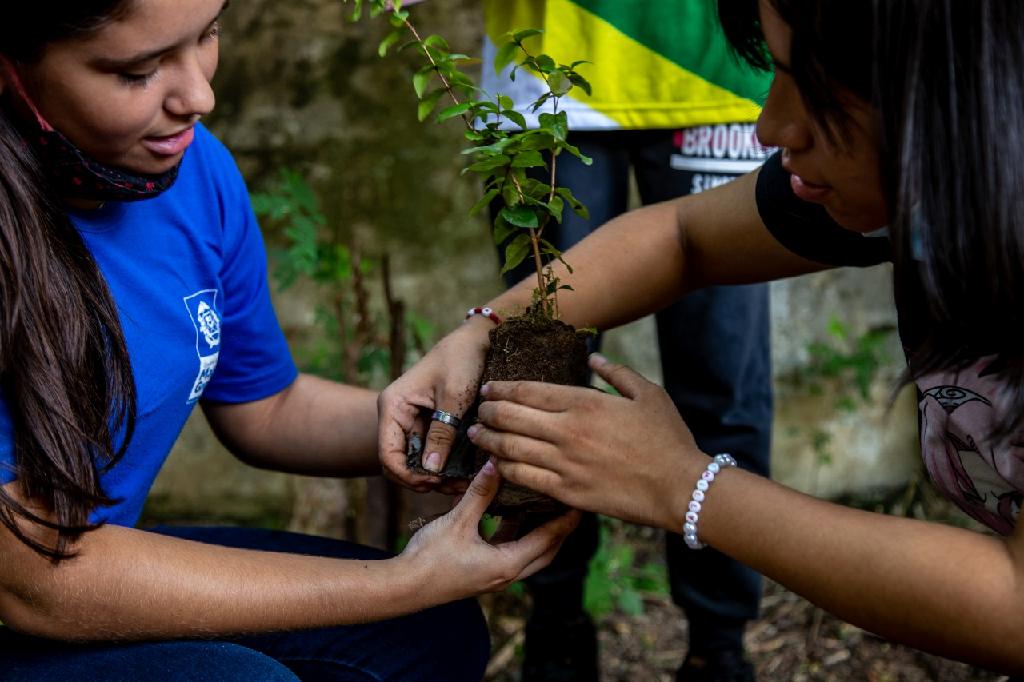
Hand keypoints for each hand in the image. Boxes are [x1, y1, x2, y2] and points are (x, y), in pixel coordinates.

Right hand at [377, 319, 491, 492]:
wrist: (477, 340)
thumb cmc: (462, 360)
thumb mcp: (454, 397)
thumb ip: (442, 433)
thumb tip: (430, 471)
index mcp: (393, 406)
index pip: (387, 453)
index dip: (406, 475)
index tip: (433, 483)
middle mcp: (397, 415)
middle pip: (399, 462)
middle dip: (421, 480)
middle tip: (453, 488)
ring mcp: (412, 421)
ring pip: (415, 461)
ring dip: (434, 476)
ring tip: (462, 484)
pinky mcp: (429, 424)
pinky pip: (430, 451)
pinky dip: (443, 465)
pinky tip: (463, 472)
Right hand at [399, 458, 580, 602]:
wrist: (404, 587)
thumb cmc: (430, 557)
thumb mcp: (457, 521)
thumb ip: (480, 493)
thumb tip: (497, 464)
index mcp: (507, 563)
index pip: (548, 539)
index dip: (566, 519)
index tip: (580, 500)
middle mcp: (506, 573)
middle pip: (547, 551)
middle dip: (561, 529)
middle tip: (571, 503)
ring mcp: (495, 575)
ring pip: (530, 553)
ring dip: (540, 531)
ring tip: (548, 504)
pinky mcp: (483, 572)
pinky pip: (511, 551)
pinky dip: (519, 534)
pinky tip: (514, 514)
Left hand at [467, 354, 710, 529]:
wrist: (681, 488)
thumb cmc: (668, 439)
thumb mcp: (648, 394)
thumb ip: (616, 373)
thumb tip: (593, 356)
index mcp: (585, 403)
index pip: (529, 392)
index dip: (503, 389)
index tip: (489, 388)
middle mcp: (568, 432)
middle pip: (512, 417)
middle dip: (489, 412)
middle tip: (479, 410)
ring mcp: (565, 464)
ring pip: (511, 449)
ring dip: (489, 440)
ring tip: (477, 435)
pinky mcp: (567, 492)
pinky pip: (525, 480)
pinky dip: (505, 470)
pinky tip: (496, 465)